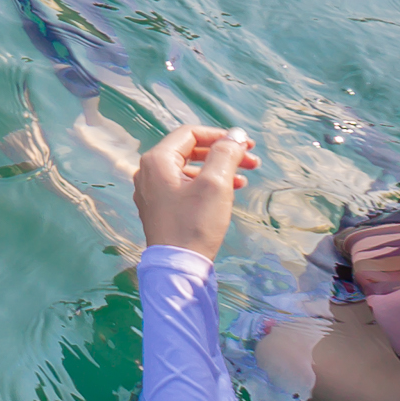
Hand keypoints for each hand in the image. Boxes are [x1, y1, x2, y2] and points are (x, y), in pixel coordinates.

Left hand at [131, 124, 255, 257]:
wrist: (178, 266)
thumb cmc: (195, 224)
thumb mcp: (215, 184)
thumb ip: (225, 154)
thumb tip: (235, 134)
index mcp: (157, 161)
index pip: (190, 134)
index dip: (220, 136)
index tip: (246, 145)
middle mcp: (148, 172)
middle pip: (189, 151)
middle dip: (222, 153)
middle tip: (251, 161)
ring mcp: (152, 191)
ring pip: (189, 170)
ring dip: (217, 170)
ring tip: (244, 180)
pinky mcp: (160, 208)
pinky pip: (184, 186)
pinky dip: (206, 185)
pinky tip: (227, 193)